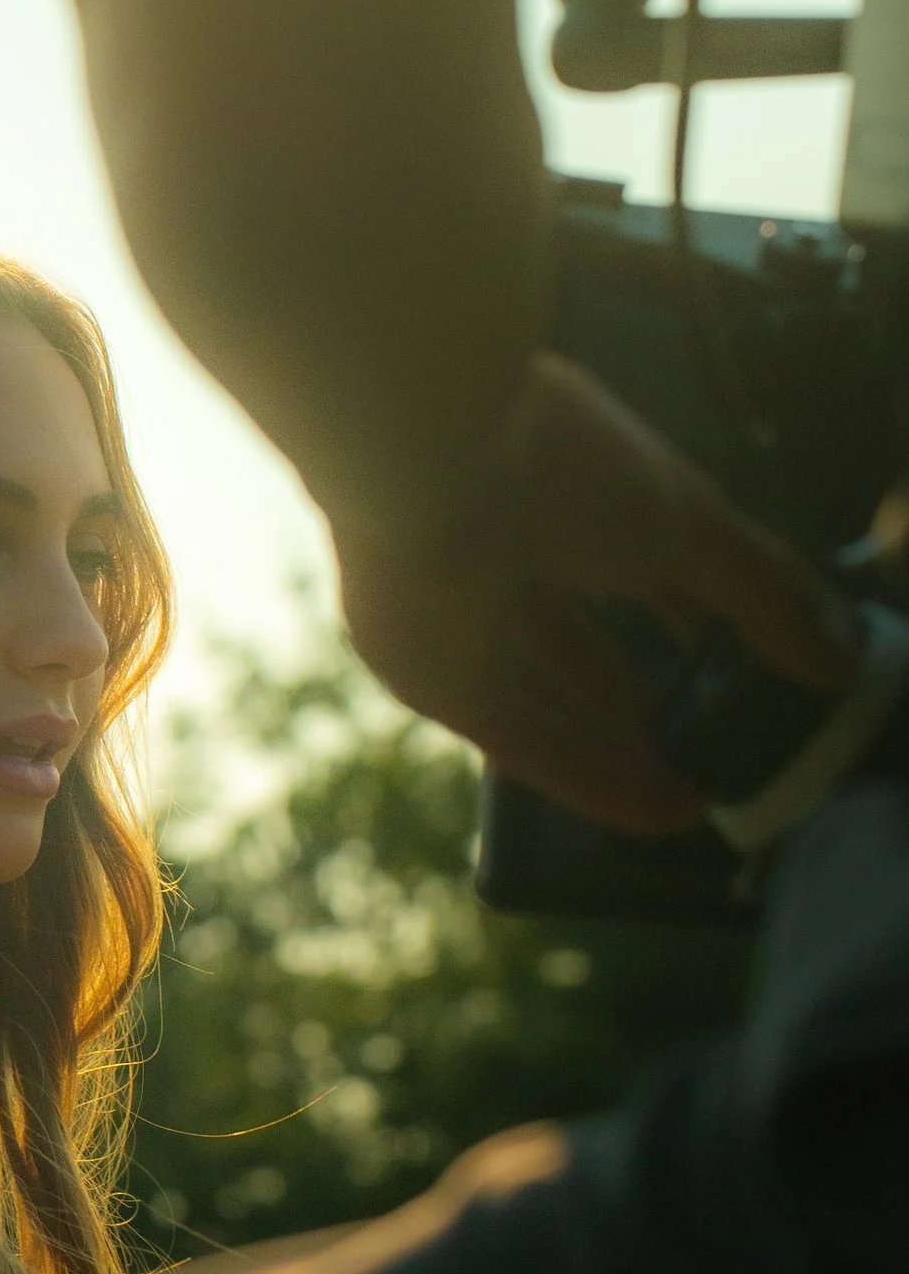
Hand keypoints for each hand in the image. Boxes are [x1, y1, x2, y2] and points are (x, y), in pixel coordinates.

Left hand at [333, 353, 857, 830]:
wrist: (433, 462)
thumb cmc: (565, 461)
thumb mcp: (694, 526)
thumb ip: (764, 592)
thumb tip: (840, 658)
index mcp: (560, 485)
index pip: (633, 560)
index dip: (690, 616)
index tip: (748, 663)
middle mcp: (503, 549)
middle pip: (577, 640)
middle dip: (644, 693)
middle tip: (713, 741)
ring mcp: (461, 615)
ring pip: (548, 699)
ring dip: (621, 751)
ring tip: (697, 794)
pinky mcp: (432, 674)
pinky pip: (520, 740)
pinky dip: (588, 776)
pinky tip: (657, 811)